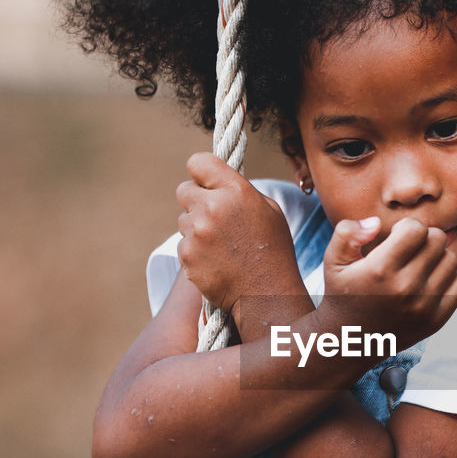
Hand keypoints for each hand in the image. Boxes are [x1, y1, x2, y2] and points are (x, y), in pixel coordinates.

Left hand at [176, 153, 300, 316]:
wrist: (267, 295)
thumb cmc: (274, 252)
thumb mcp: (269, 210)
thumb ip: (239, 191)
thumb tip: (217, 184)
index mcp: (235, 191)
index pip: (198, 162)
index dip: (200, 172)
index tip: (204, 181)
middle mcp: (212, 208)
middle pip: (183, 190)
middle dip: (195, 201)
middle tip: (213, 217)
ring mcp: (196, 234)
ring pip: (183, 221)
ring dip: (196, 229)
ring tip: (222, 246)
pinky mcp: (187, 257)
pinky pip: (183, 246)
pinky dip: (195, 253)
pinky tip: (217, 261)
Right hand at [318, 216, 456, 349]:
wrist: (350, 344)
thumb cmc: (343, 296)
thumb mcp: (333, 261)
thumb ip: (347, 233)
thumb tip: (376, 222)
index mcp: (380, 270)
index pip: (416, 229)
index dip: (407, 226)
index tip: (397, 236)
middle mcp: (405, 288)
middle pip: (438, 239)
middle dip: (424, 238)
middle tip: (410, 249)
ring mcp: (424, 306)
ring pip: (452, 259)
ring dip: (438, 257)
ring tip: (419, 265)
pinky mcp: (436, 320)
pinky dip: (448, 278)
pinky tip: (428, 282)